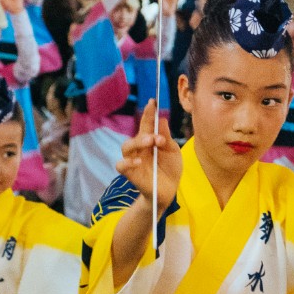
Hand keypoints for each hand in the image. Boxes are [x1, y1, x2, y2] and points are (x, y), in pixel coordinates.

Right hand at [116, 100, 181, 214]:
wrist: (169, 191)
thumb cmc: (170, 169)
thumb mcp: (173, 151)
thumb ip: (166, 137)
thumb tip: (162, 119)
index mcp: (151, 140)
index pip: (147, 123)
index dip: (149, 112)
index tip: (153, 102)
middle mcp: (140, 148)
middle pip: (136, 134)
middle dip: (145, 130)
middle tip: (157, 136)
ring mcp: (134, 159)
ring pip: (126, 146)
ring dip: (137, 142)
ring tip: (150, 143)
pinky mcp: (130, 173)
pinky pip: (121, 165)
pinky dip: (127, 162)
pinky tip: (137, 162)